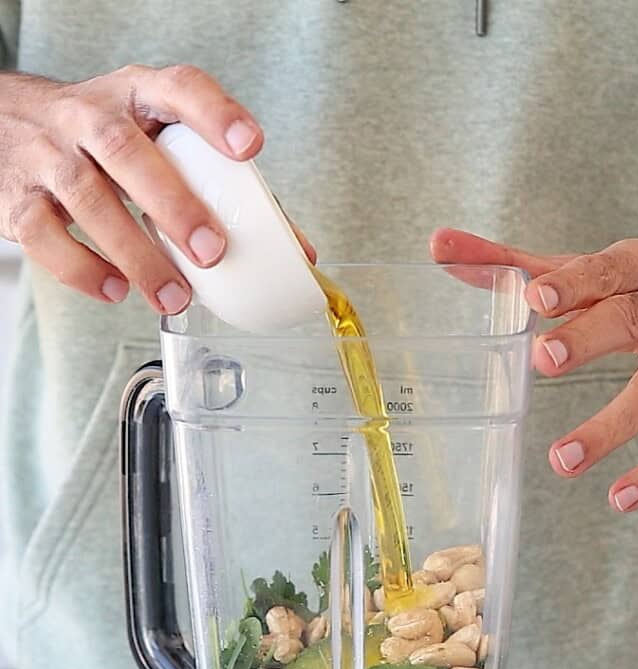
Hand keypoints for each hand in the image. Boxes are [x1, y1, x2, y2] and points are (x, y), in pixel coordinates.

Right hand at [0, 65, 265, 312]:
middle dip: (173, 205)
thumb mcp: (156, 143)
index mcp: (136, 97)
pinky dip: (82, 269)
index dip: (215, 115)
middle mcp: (88, 117)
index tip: (249, 146)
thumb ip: (221, 188)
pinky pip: (45, 236)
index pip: (179, 89)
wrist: (7, 129)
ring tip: (174, 295)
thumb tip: (296, 247)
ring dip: (135, 253)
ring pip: (87, 199)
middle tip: (212, 250)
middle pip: (127, 153)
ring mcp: (49, 156)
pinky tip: (117, 290)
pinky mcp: (18, 200)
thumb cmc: (103, 145)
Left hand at [432, 228, 637, 511]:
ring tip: (562, 460)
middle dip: (589, 337)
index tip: (537, 297)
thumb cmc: (626, 292)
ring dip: (609, 426)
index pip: (606, 270)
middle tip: (544, 358)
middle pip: (631, 320)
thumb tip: (437, 246)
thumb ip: (508, 263)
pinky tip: (619, 496)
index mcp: (636, 270)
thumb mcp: (578, 273)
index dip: (575, 283)